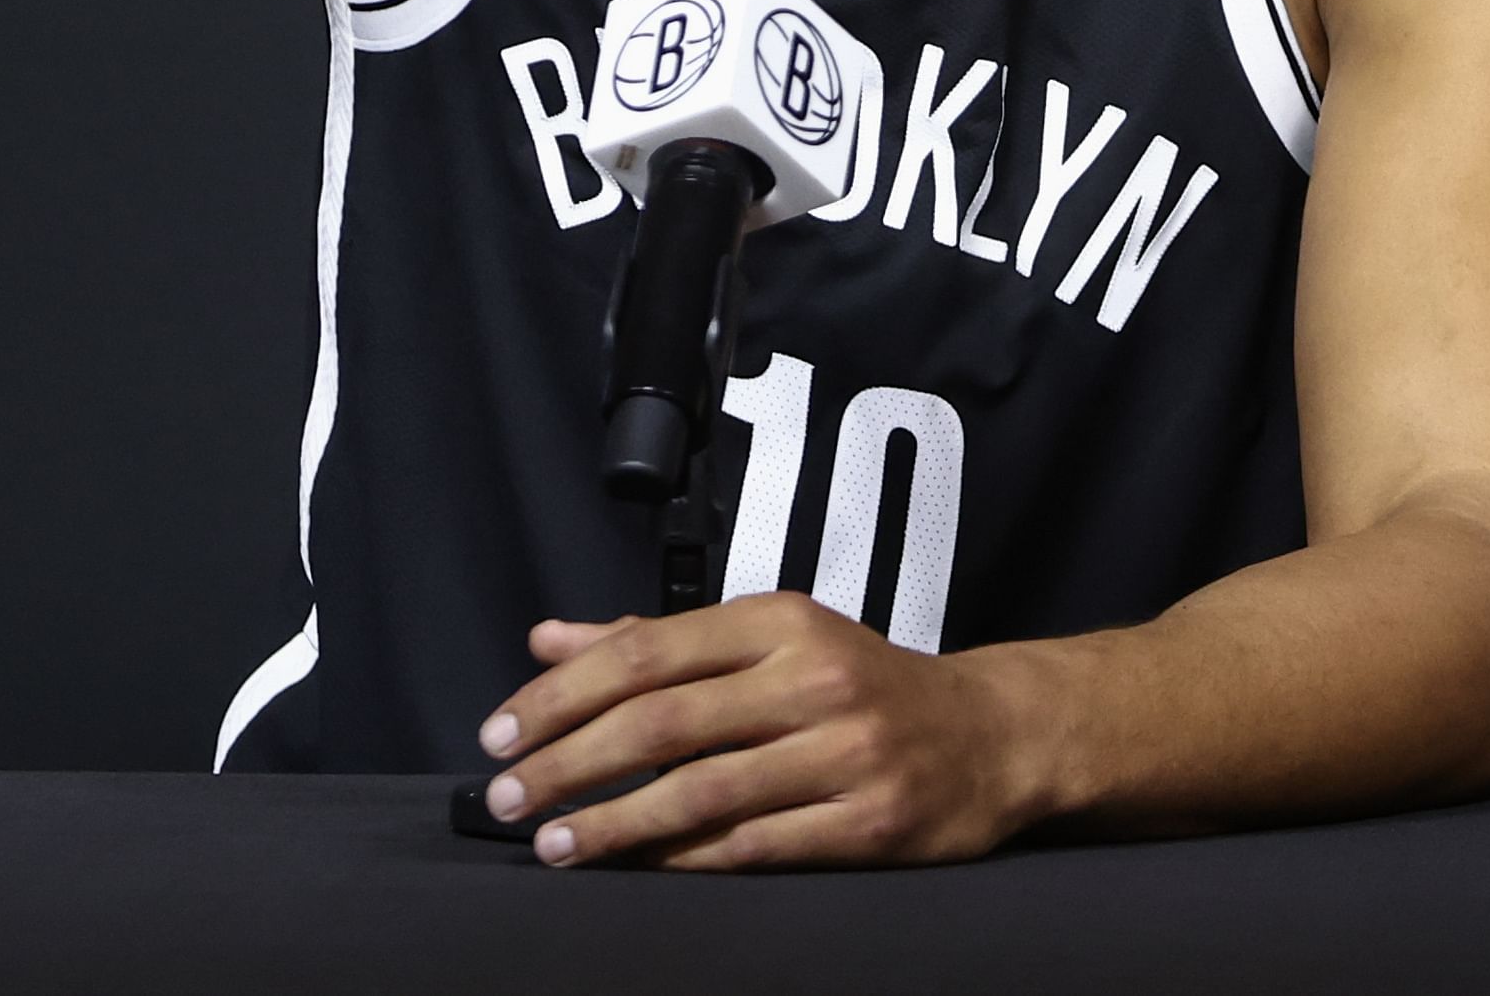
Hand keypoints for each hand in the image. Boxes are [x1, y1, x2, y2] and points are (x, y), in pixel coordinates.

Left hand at [474, 595, 1052, 869]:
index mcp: (780, 621)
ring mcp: (845, 753)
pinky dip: (685, 860)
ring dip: (613, 823)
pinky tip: (635, 868)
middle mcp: (813, 678)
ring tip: (554, 844)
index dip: (560, 696)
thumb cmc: (859, 683)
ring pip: (701, 792)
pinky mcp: (869, 824)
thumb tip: (547, 641)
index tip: (499, 734)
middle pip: (662, 722)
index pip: (644, 653)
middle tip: (505, 799)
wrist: (990, 735)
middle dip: (568, 763)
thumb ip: (655, 641)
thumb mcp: (769, 639)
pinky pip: (756, 846)